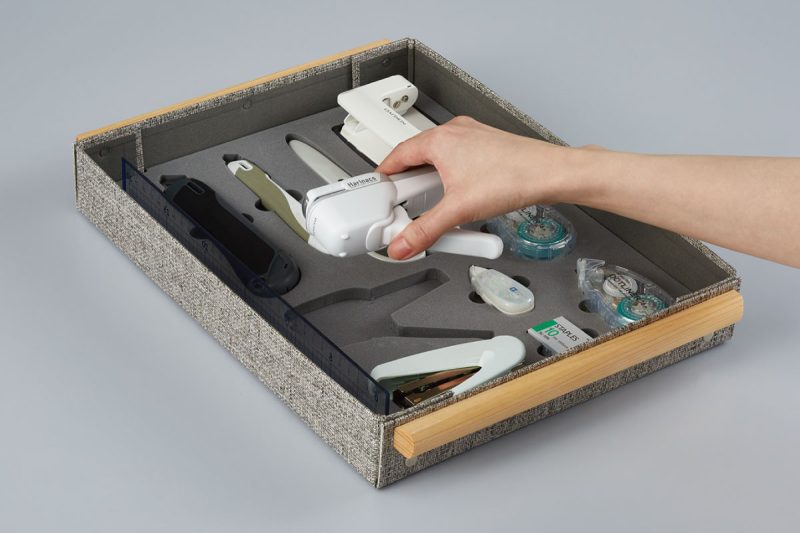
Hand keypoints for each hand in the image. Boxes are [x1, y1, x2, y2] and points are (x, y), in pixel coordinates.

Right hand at [376, 116, 571, 259]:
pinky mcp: (486, 145)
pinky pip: (457, 157)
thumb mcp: (458, 210)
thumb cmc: (513, 177)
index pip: (397, 154)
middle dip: (408, 180)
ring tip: (432, 202)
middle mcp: (454, 131)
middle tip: (403, 203)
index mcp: (439, 139)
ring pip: (438, 156)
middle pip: (416, 155)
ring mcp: (472, 136)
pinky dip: (450, 174)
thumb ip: (425, 231)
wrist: (551, 173)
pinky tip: (458, 194)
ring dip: (430, 178)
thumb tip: (403, 244)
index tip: (378, 189)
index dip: (385, 174)